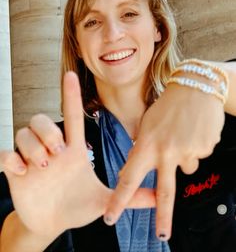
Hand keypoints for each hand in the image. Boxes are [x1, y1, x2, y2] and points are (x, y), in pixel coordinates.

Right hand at [0, 72, 154, 238]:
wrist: (52, 222)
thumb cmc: (77, 206)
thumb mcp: (103, 200)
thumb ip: (130, 196)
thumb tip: (160, 196)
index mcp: (73, 150)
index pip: (72, 116)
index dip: (71, 95)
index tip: (70, 74)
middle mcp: (51, 149)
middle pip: (42, 120)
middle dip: (48, 132)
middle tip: (58, 152)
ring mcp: (32, 158)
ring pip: (25, 133)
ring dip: (33, 146)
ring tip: (44, 165)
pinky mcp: (15, 170)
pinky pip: (6, 153)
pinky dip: (11, 159)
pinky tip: (21, 172)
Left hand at [104, 83, 224, 239]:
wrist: (195, 88)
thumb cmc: (167, 106)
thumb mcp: (147, 125)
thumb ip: (140, 149)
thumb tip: (131, 169)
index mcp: (147, 144)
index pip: (129, 178)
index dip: (119, 199)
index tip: (111, 217)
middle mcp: (166, 151)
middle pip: (165, 191)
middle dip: (163, 217)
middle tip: (162, 237)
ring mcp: (187, 151)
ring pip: (186, 167)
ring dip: (184, 157)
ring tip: (183, 134)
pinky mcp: (204, 148)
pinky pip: (198, 156)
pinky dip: (195, 148)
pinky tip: (194, 131)